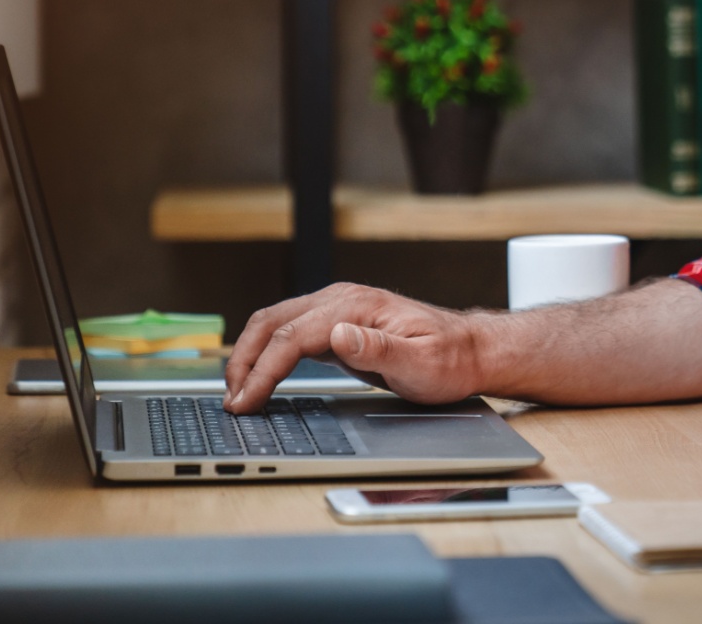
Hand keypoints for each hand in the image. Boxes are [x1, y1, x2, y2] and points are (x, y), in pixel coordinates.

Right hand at [222, 282, 480, 412]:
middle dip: (244, 360)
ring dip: (250, 356)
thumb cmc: (450, 359)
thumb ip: (378, 349)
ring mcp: (338, 310)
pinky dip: (267, 354)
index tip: (246, 400)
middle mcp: (342, 300)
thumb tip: (338, 334)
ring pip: (275, 325)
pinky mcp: (338, 325)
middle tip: (231, 402)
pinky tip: (260, 378)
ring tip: (236, 393)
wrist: (470, 351)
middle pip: (273, 322)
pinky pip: (290, 334)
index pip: (293, 335)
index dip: (264, 369)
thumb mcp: (421, 362)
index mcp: (357, 306)